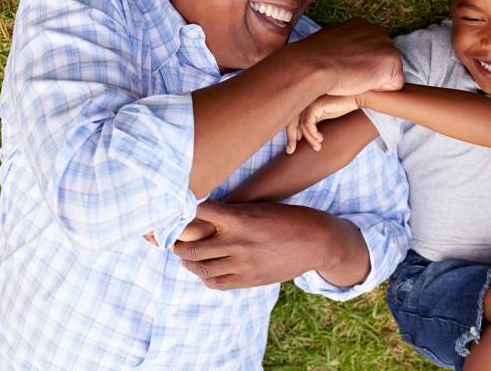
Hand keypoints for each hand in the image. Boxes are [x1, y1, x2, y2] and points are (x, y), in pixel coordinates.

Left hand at [172, 200, 342, 289]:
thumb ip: (232, 214)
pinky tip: (205, 271)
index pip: (198, 213)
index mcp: (240, 218)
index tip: (177, 213)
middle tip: (173, 241)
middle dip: (178, 244)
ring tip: (186, 257)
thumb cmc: (289, 218)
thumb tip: (203, 217)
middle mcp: (237, 242)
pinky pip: (217, 283)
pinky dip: (205, 277)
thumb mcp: (259, 208)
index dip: (184, 213)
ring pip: (201, 267)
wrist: (317, 242)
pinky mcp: (249, 280)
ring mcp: (242, 264)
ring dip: (188, 262)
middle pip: (192, 247)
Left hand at [286, 94, 362, 152]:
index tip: (291, 148)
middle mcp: (304, 102)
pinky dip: (313, 134)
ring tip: (318, 147)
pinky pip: (308, 124)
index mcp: (304, 103)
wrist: (355, 97)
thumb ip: (313, 122)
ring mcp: (309, 103)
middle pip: (291, 122)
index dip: (290, 134)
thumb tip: (303, 136)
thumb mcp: (324, 115)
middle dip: (290, 138)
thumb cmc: (341, 106)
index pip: (290, 119)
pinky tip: (321, 138)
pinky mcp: (316, 106)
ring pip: (301, 125)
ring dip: (309, 139)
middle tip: (291, 151)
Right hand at [295, 19, 402, 96]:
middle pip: (382, 61)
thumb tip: (338, 54)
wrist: (313, 64)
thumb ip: (342, 44)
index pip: (370, 51)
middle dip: (370, 71)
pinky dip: (380, 90)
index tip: (343, 67)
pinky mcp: (393, 63)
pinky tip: (362, 83)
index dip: (359, 65)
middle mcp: (377, 31)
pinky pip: (394, 85)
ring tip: (352, 78)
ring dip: (374, 80)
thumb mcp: (327, 42)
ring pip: (388, 73)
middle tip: (348, 74)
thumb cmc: (313, 58)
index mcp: (361, 25)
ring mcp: (387, 45)